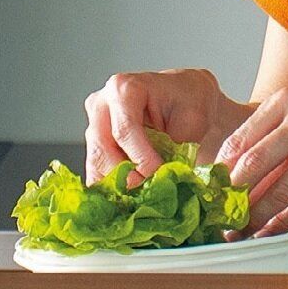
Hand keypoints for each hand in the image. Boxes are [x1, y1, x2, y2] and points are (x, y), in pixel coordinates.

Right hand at [84, 67, 249, 187]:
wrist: (187, 97)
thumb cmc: (191, 100)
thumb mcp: (193, 118)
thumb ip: (177, 147)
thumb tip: (165, 178)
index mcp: (124, 88)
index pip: (124, 130)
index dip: (140, 158)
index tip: (158, 175)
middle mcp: (101, 105)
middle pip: (103, 150)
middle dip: (126, 177)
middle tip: (148, 193)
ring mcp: (94, 126)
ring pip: (96, 165)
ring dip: (117, 186)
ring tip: (140, 200)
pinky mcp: (95, 146)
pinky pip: (97, 172)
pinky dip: (113, 188)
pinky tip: (131, 199)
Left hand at [216, 77, 287, 236]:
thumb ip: (274, 132)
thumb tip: (237, 171)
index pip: (241, 138)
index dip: (221, 170)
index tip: (210, 190)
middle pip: (253, 164)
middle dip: (231, 196)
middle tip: (217, 216)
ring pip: (278, 190)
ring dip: (253, 217)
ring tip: (238, 231)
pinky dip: (282, 223)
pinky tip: (269, 232)